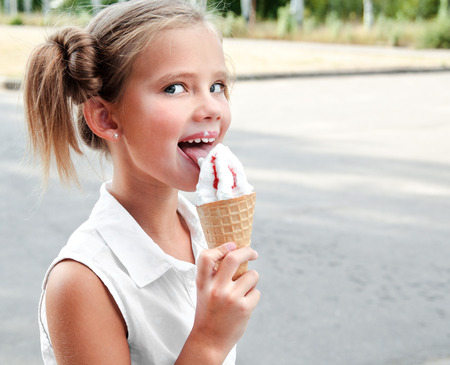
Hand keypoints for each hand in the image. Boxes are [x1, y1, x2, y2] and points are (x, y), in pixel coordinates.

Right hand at [192, 242, 259, 360]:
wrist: (208, 341)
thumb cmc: (208, 312)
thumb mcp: (204, 291)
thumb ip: (214, 275)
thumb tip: (234, 252)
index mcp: (203, 284)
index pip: (207, 257)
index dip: (220, 248)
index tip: (231, 245)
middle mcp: (216, 289)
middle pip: (233, 258)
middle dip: (247, 252)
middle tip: (253, 253)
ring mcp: (231, 298)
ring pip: (252, 275)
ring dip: (251, 280)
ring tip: (243, 291)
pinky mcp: (244, 308)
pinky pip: (256, 292)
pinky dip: (253, 296)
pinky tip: (244, 305)